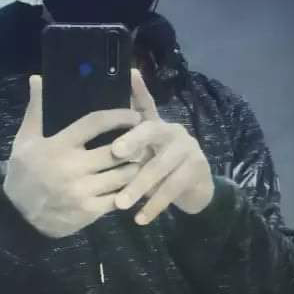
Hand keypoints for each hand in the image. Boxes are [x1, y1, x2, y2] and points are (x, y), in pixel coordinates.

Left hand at [111, 69, 214, 224]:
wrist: (195, 190)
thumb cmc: (160, 170)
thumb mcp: (143, 155)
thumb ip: (126, 143)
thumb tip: (96, 135)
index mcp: (157, 125)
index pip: (146, 104)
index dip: (139, 89)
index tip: (130, 75)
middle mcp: (174, 131)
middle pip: (152, 132)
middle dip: (133, 141)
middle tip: (115, 152)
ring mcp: (188, 149)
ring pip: (160, 167)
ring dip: (139, 186)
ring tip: (121, 203)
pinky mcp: (197, 169)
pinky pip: (172, 189)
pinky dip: (154, 206)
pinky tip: (140, 219)